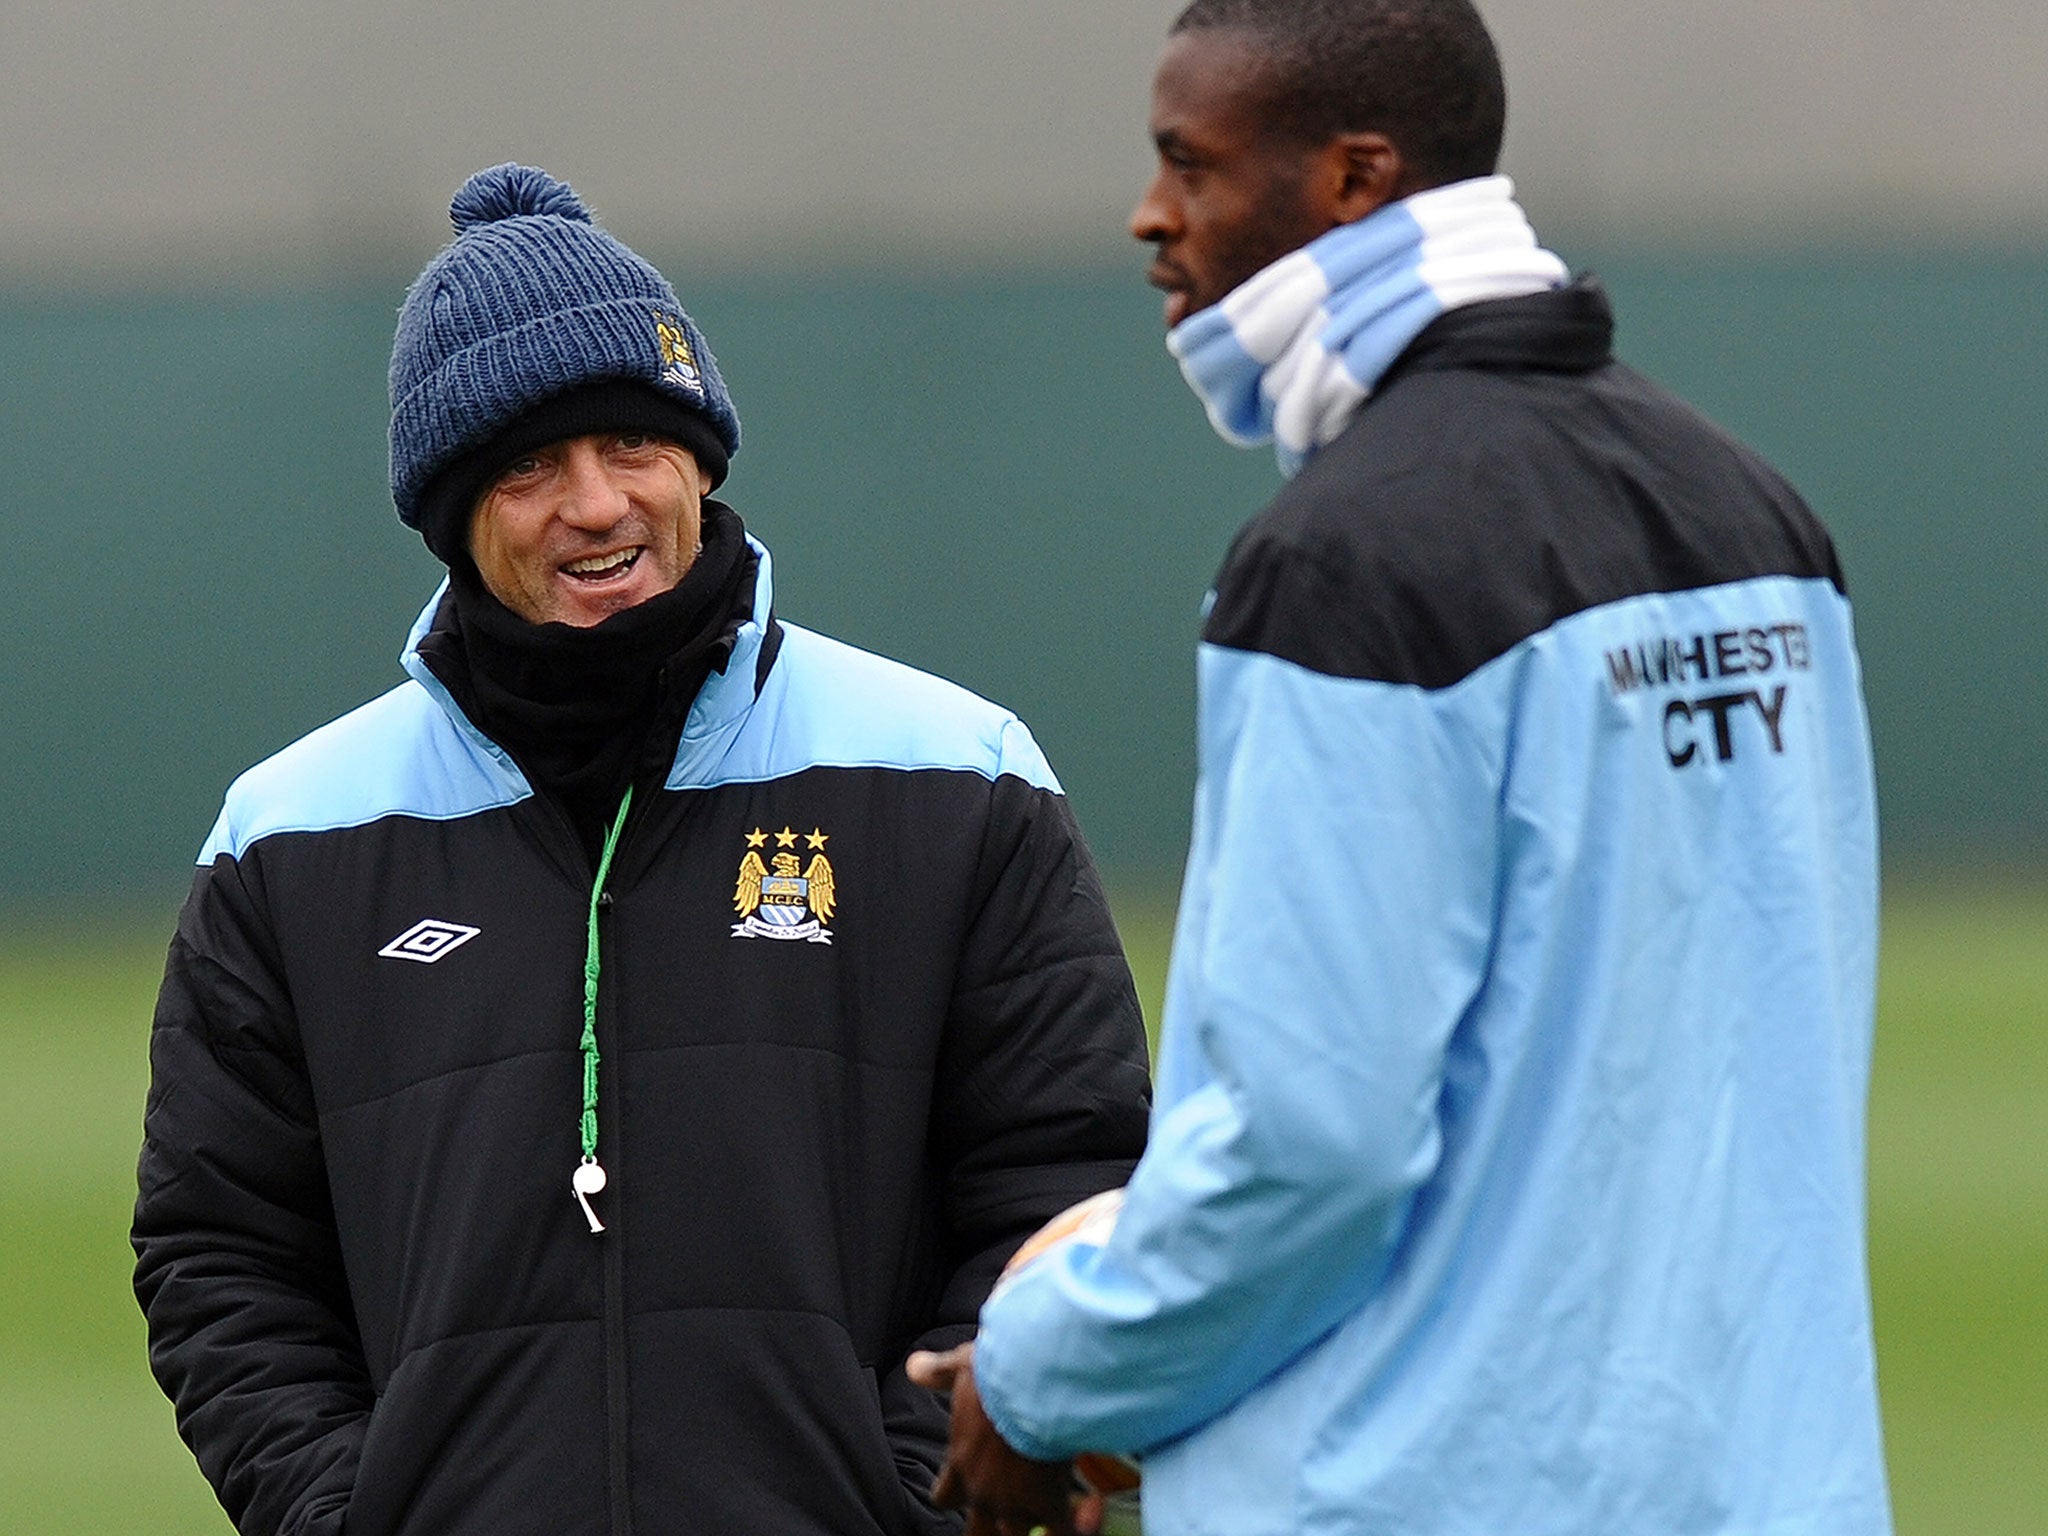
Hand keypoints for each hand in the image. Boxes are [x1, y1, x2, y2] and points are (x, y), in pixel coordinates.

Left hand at [906, 1342, 1106, 1535]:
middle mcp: (984, 1491)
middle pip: (978, 1533)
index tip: (965, 1486)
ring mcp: (1016, 1504)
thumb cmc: (998, 1373)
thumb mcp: (963, 1366)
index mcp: (962, 1462)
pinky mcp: (1049, 1505)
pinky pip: (1064, 1532)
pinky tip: (1090, 1509)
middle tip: (1003, 1519)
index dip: (954, 1494)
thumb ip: (940, 1372)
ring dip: (1033, 1527)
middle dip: (989, 1529)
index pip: (945, 1497)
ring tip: (1048, 1516)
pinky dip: (1078, 1525)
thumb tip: (916, 1367)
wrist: (1036, 1384)